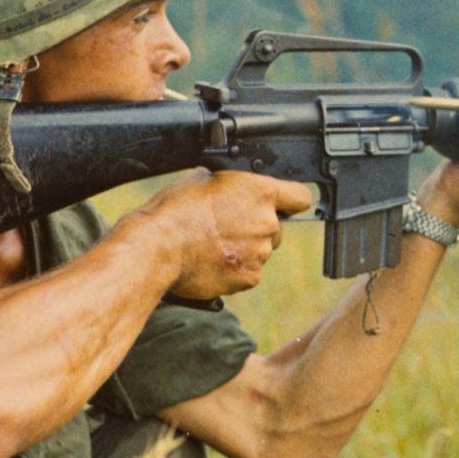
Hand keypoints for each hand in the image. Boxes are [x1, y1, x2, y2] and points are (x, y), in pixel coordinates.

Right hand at [133, 170, 313, 298]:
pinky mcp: (248, 278)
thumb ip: (233, 186)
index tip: (281, 205)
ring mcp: (259, 253)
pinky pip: (248, 273)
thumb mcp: (206, 179)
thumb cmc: (175, 210)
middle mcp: (267, 223)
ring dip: (244, 250)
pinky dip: (234, 270)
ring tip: (212, 245)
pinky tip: (211, 262)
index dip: (289, 201)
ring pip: (260, 252)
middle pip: (275, 228)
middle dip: (256, 228)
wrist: (157, 247)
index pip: (300, 196)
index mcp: (261, 193)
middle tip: (227, 227)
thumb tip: (234, 189)